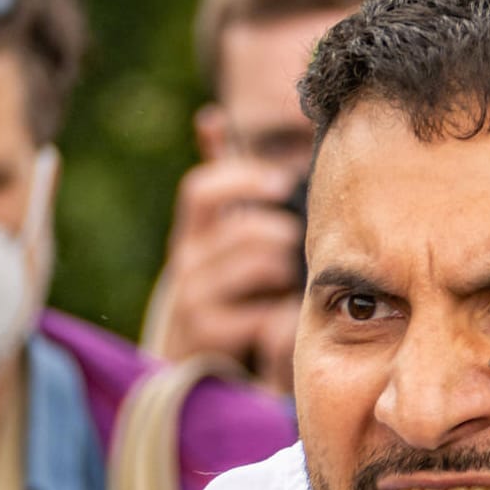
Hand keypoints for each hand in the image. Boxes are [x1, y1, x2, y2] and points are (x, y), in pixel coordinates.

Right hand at [144, 157, 303, 391]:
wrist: (192, 372)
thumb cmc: (223, 298)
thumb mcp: (219, 243)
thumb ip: (223, 187)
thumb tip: (211, 117)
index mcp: (193, 234)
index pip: (203, 189)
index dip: (243, 179)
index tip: (281, 181)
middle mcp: (186, 263)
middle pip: (245, 228)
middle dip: (285, 233)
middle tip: (303, 246)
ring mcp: (193, 299)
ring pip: (259, 264)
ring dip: (290, 271)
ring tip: (295, 283)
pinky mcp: (206, 336)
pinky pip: (265, 315)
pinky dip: (288, 315)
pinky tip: (292, 319)